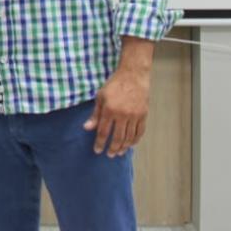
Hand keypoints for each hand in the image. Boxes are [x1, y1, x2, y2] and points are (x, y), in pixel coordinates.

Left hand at [84, 38, 152, 156]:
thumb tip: (87, 128)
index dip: (100, 143)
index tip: (97, 151)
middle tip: (109, 155)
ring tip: (119, 152)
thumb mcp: (100, 97)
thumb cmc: (114, 85)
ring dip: (124, 147)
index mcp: (109, 110)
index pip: (104, 132)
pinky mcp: (143, 114)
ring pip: (129, 137)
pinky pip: (140, 131)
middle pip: (118, 137)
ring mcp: (134, 115)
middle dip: (112, 148)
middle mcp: (122, 114)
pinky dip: (135, 140)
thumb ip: (95, 114)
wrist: (133, 75)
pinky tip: (131, 145)